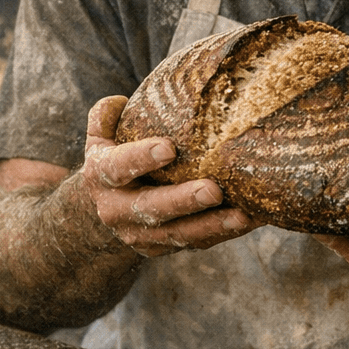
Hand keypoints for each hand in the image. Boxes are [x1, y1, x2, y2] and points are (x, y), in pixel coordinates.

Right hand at [81, 96, 256, 256]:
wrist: (109, 208)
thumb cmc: (114, 159)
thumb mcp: (101, 136)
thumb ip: (105, 116)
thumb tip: (121, 101)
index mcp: (101, 176)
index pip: (118, 167)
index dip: (141, 158)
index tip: (169, 147)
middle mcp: (116, 210)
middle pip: (151, 208)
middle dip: (183, 200)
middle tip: (213, 189)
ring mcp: (139, 234)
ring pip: (177, 233)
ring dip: (211, 225)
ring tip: (241, 215)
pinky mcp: (162, 247)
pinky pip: (195, 243)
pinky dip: (222, 233)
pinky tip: (248, 220)